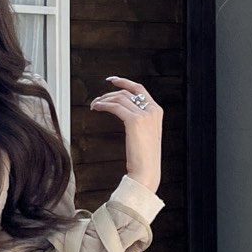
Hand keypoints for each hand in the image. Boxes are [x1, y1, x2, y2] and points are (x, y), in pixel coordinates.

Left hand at [88, 76, 161, 194]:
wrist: (146, 172)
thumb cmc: (145, 158)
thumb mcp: (146, 135)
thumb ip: (140, 121)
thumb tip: (125, 112)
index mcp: (157, 111)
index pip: (140, 89)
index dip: (125, 82)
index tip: (112, 80)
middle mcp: (153, 110)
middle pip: (127, 92)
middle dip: (110, 94)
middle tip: (98, 99)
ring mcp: (145, 114)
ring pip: (120, 98)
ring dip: (104, 99)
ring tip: (95, 105)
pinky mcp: (134, 120)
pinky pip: (115, 107)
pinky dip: (103, 105)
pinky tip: (97, 108)